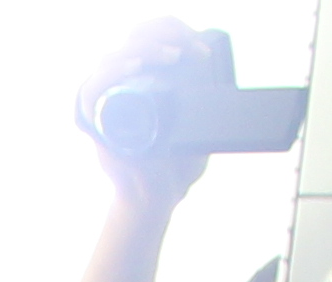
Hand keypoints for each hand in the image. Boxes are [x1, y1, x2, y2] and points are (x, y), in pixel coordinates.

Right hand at [80, 14, 226, 212]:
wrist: (155, 198)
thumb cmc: (177, 165)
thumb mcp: (201, 127)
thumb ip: (211, 109)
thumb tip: (240, 100)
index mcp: (150, 78)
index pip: (155, 37)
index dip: (178, 33)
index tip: (203, 53)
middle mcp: (125, 84)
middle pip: (133, 39)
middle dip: (162, 35)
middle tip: (184, 50)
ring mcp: (108, 101)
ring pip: (112, 57)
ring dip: (142, 49)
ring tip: (169, 56)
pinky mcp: (96, 122)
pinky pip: (92, 90)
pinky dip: (111, 75)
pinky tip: (135, 68)